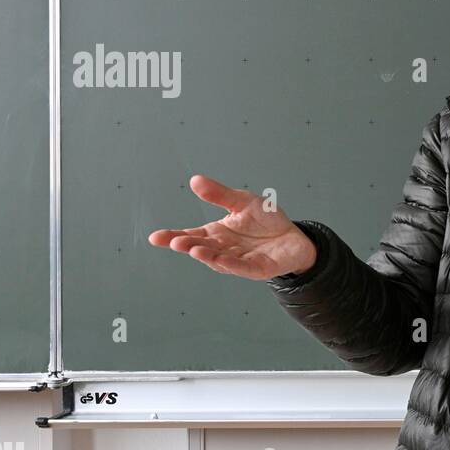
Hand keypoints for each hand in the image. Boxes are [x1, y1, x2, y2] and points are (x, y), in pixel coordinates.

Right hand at [147, 174, 316, 280]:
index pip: (191, 235)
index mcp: (216, 234)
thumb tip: (195, 180)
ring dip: (207, 256)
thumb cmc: (265, 220)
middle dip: (188, 246)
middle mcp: (223, 249)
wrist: (294, 236)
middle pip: (201, 248)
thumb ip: (219, 195)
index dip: (173, 237)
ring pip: (219, 260)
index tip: (155, 237)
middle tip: (175, 242)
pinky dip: (232, 264)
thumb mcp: (242, 201)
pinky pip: (243, 267)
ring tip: (194, 249)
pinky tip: (222, 260)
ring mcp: (239, 261)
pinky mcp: (258, 269)